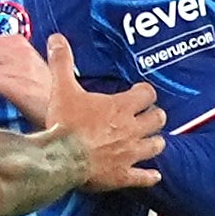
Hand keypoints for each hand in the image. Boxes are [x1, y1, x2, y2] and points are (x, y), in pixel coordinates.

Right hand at [39, 33, 164, 192]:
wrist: (61, 158)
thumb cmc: (65, 122)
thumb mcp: (62, 88)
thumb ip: (62, 62)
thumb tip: (56, 38)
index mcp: (121, 107)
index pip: (147, 94)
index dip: (145, 92)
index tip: (139, 92)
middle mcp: (132, 129)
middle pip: (158, 119)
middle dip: (154, 116)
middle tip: (147, 116)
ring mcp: (130, 154)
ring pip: (156, 145)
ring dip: (155, 142)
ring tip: (150, 140)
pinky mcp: (123, 175)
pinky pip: (145, 177)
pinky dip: (150, 176)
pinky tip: (153, 175)